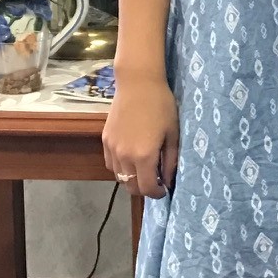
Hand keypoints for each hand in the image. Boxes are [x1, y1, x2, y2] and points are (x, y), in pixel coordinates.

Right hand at [103, 75, 179, 198]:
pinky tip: (132, 157)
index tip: (164, 189)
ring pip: (119, 176)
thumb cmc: (161, 106)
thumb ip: (170, 161)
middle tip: (156, 181)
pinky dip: (121, 167)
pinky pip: (111, 163)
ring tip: (145, 168)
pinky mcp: (105, 140)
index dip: (157, 193)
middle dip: (144, 188)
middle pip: (131, 186)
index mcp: (144, 156)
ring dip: (132, 178)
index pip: (146, 188)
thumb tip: (168, 180)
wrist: (138, 84)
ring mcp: (112, 148)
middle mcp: (124, 156)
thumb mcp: (173, 134)